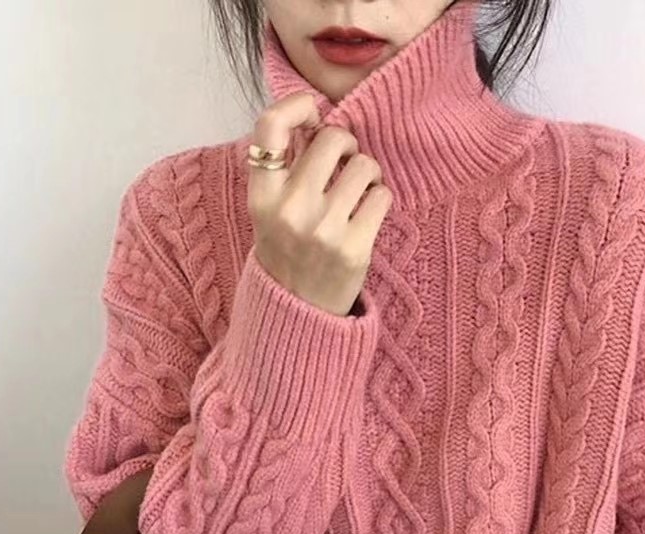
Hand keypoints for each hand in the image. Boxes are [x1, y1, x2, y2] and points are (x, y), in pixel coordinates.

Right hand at [246, 91, 393, 316]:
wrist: (298, 314)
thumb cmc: (288, 252)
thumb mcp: (268, 210)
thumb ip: (284, 169)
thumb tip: (318, 119)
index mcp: (262, 197)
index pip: (269, 126)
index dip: (297, 107)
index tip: (314, 114)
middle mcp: (290, 210)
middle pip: (332, 139)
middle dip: (346, 145)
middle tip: (344, 164)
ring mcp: (324, 230)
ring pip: (364, 165)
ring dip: (368, 173)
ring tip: (358, 193)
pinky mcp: (355, 249)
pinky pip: (382, 196)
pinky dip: (380, 199)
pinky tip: (368, 214)